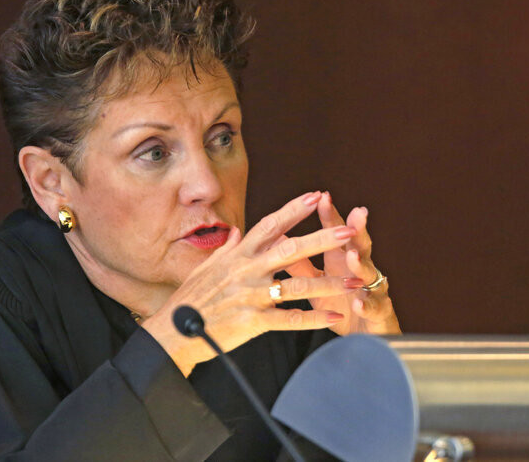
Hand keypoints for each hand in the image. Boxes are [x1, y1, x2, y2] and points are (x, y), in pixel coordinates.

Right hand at [144, 192, 357, 375]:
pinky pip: (290, 318)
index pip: (270, 225)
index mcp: (238, 255)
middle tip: (348, 232)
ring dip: (329, 283)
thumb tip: (238, 233)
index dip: (294, 209)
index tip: (316, 195)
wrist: (173, 333)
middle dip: (322, 239)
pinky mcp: (253, 320)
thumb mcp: (207, 267)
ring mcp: (251, 295)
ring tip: (354, 281)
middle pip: (290, 249)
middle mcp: (247, 270)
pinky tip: (335, 316)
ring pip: (298, 286)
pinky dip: (314, 318)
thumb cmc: (191, 299)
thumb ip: (228, 249)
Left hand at [285, 191, 400, 335]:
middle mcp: (360, 270)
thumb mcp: (314, 283)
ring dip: (360, 264)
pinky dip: (367, 304)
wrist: (363, 338)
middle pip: (360, 245)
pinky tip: (360, 301)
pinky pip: (373, 307)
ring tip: (351, 255)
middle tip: (356, 213)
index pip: (336, 233)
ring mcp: (372, 290)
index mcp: (341, 260)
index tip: (321, 196)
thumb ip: (299, 262)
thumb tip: (276, 239)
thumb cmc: (338, 304)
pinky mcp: (378, 313)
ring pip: (369, 274)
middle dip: (357, 230)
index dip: (330, 215)